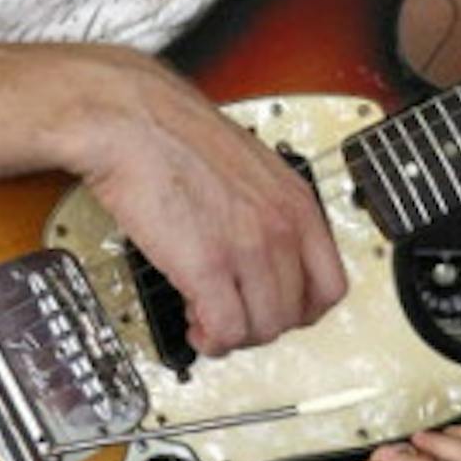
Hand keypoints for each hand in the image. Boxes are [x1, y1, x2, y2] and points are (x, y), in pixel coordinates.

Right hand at [76, 56, 346, 356]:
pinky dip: (212, 340)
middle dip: (260, 324)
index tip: (275, 310)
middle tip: (231, 315)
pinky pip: (227, 330)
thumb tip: (265, 251)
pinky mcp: (208, 265)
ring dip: (234, 335)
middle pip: (295, 315)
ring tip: (207, 317)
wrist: (131, 120)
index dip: (300, 310)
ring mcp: (249, 248)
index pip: (330, 287)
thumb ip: (267, 212)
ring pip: (264, 329)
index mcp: (296, 203)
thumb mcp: (250, 169)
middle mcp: (281, 227)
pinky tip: (195, 324)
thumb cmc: (175, 135)